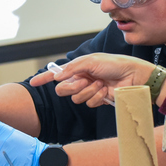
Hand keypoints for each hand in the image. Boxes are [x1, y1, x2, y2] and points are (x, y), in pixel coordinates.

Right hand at [29, 54, 155, 107]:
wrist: (132, 75)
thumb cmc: (114, 63)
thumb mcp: (91, 61)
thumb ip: (72, 69)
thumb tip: (57, 77)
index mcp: (78, 68)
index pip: (57, 74)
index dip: (44, 78)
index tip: (33, 83)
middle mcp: (82, 79)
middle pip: (63, 90)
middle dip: (72, 87)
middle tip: (84, 81)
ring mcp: (89, 90)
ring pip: (76, 98)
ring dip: (88, 91)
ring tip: (100, 83)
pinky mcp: (98, 100)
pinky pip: (89, 103)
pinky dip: (97, 97)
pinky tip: (105, 90)